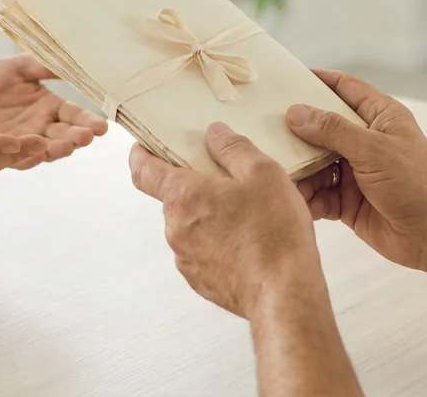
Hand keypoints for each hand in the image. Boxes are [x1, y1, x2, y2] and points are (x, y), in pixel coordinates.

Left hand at [0, 56, 107, 169]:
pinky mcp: (5, 156)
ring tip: (68, 146)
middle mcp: (42, 127)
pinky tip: (37, 154)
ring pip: (47, 149)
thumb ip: (40, 65)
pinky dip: (30, 157)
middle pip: (66, 134)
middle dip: (78, 136)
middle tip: (88, 137)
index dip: (88, 120)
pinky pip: (20, 159)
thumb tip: (70, 61)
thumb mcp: (14, 68)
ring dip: (59, 149)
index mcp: (49, 106)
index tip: (102, 125)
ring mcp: (25, 144)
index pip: (74, 114)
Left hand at [130, 124, 325, 318]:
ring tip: (247, 216)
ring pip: (190, 226)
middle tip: (227, 181)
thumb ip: (234, 148)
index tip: (144, 147)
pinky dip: (217, 243)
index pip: (143, 170)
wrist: (285, 294)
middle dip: (195, 186)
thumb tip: (214, 133)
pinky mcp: (200, 280)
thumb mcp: (263, 173)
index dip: (141, 155)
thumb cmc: (275, 233)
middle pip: (173, 197)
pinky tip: (247, 242)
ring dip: (209, 216)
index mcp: (184, 197)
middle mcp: (175, 228)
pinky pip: (202, 252)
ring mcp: (186, 258)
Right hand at [287, 69, 426, 272]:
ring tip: (275, 169)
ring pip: (316, 163)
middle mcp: (366, 141)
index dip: (317, 81)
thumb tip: (295, 112)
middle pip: (322, 128)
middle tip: (262, 127)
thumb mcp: (373, 148)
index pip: (344, 88)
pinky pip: (319, 194)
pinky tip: (291, 198)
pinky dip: (306, 196)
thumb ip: (333, 130)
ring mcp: (356, 172)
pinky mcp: (348, 201)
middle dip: (296, 131)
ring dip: (298, 168)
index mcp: (379, 117)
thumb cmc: (416, 183)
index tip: (285, 78)